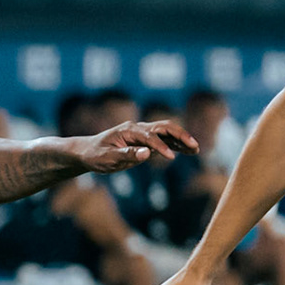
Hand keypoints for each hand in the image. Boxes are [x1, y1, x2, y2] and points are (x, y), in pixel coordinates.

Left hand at [77, 120, 196, 173]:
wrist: (87, 152)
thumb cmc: (96, 155)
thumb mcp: (107, 158)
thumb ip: (126, 155)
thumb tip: (146, 153)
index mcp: (128, 130)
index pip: (149, 137)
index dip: (160, 147)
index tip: (171, 158)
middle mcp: (138, 128)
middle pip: (164, 127)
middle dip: (180, 136)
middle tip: (194, 146)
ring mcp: (142, 133)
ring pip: (167, 132)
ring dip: (182, 139)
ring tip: (197, 149)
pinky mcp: (145, 141)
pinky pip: (164, 140)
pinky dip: (177, 144)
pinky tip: (188, 151)